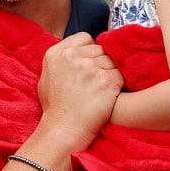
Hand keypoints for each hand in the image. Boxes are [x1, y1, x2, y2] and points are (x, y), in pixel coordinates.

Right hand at [37, 32, 122, 152]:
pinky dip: (118, 86)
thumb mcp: (47, 78)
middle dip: (101, 63)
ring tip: (100, 92)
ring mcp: (90, 68)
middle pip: (100, 49)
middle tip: (95, 83)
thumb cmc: (55, 110)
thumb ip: (62, 61)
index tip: (88, 66)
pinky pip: (122, 75)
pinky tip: (108, 97)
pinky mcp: (107, 81)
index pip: (85, 37)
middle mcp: (72, 56)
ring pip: (112, 61)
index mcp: (56, 53)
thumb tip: (78, 51)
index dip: (90, 51)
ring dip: (110, 74)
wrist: (63, 132)